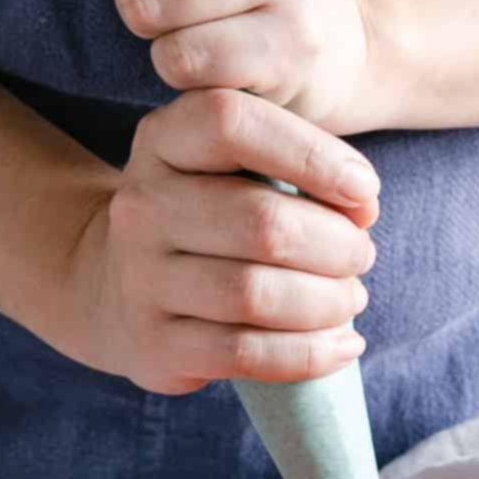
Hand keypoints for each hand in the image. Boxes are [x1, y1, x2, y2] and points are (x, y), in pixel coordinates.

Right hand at [51, 90, 378, 392]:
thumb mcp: (229, 169)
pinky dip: (308, 354)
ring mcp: (142, 279)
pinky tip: (342, 345)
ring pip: (255, 294)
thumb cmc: (204, 219)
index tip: (365, 191)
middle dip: (336, 245)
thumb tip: (362, 205)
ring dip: (326, 302)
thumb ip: (294, 168)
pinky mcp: (156, 345)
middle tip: (361, 256)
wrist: (113, 287)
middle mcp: (142, 207)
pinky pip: (245, 353)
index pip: (233, 124)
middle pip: (261, 222)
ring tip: (350, 299)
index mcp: (163, 142)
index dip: (311, 155)